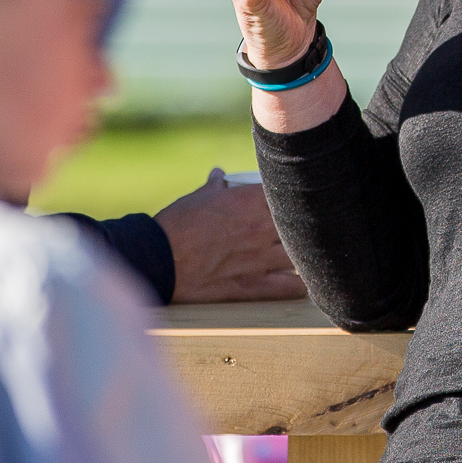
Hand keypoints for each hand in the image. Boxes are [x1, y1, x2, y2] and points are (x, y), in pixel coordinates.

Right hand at [156, 172, 303, 302]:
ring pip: (302, 256)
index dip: (293, 200)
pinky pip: (291, 287)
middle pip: (303, 225)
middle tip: (301, 231)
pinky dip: (298, 286)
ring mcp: (260, 258)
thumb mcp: (198, 198)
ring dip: (301, 256)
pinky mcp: (253, 285)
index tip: (293, 204)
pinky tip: (298, 282)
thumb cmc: (178, 224)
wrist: (158, 258)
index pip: (290, 194)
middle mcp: (262, 227)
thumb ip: (216, 185)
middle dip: (303, 228)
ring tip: (300, 257)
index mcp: (251, 201)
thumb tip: (219, 174)